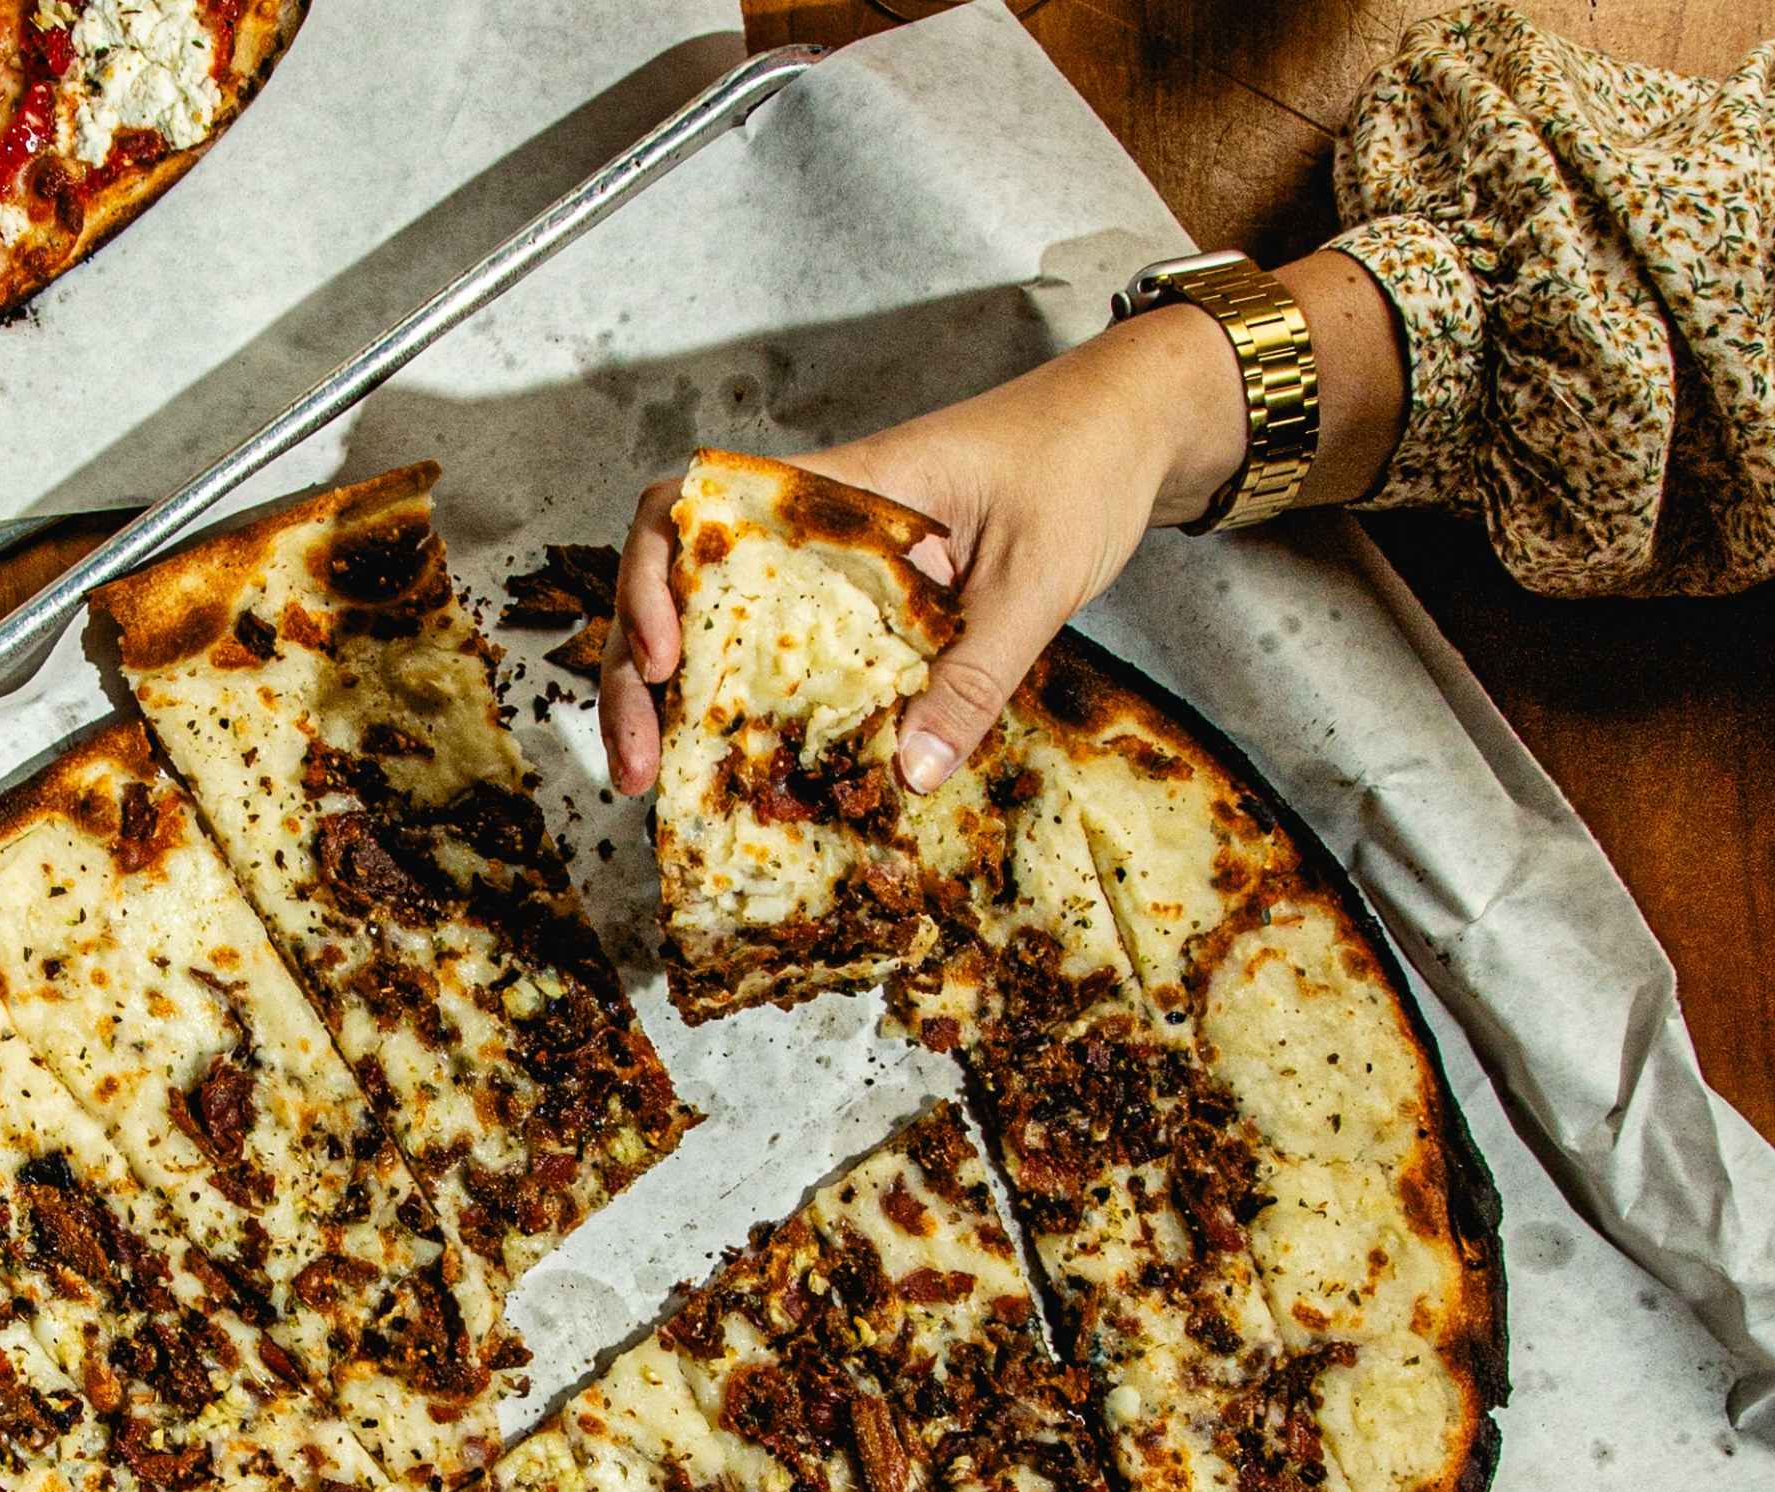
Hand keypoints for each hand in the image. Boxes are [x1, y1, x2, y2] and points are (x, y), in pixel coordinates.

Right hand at [600, 305, 1239, 799]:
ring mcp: (836, 563)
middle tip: (637, 767)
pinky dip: (755, 702)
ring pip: (724, 623)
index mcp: (839, 488)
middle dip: (639, 674)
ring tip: (661, 778)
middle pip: (681, 581)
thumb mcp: (1039, 577)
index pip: (695, 509)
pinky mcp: (871, 601)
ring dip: (680, 697)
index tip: (667, 659)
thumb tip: (909, 773)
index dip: (653, 580)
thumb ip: (977, 674)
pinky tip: (750, 764)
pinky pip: (791, 650)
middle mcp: (817, 523)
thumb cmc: (1083, 462)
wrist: (1137, 430)